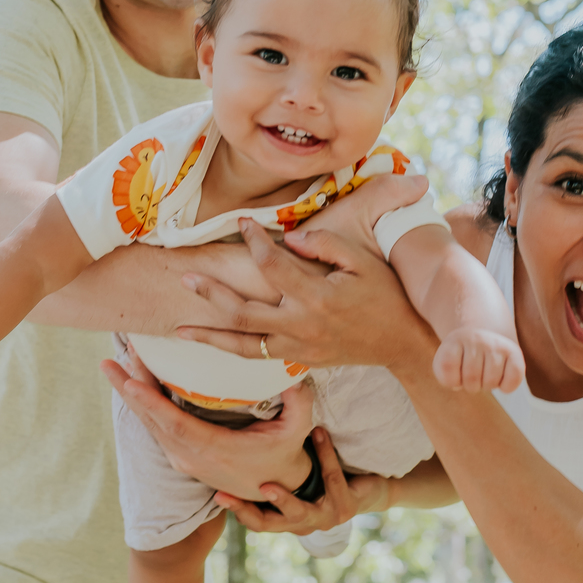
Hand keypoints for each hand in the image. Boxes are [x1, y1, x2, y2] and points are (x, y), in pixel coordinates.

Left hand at [101, 352, 314, 498]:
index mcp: (216, 449)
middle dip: (130, 390)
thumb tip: (294, 371)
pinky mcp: (182, 458)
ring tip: (113, 368)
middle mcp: (193, 457)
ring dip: (131, 396)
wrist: (276, 491)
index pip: (176, 425)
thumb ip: (299, 402)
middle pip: (154, 422)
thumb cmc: (285, 455)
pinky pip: (156, 429)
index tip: (130, 383)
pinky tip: (131, 386)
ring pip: (151, 426)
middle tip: (109, 364)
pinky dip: (142, 406)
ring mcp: (185, 460)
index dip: (152, 404)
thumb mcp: (298, 430)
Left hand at [176, 216, 434, 374]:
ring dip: (210, 337)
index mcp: (317, 297)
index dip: (253, 240)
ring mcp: (299, 347)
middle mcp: (302, 326)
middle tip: (185, 277)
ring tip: (179, 329)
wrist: (403, 343)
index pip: (272, 264)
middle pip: (243, 313)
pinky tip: (214, 343)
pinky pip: (259, 356)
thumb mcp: (363, 261)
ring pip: (244, 345)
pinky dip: (233, 351)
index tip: (242, 223)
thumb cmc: (386, 295)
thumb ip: (326, 245)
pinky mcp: (300, 359)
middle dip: (211, 295)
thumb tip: (292, 237)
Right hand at [216, 426, 390, 535]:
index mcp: (288, 519)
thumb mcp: (295, 475)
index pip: (257, 521)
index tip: (217, 494)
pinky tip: (318, 433)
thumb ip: (272, 470)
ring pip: (300, 512)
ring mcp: (326, 518)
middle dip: (247, 511)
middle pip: (270, 525)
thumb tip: (235, 444)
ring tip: (267, 486)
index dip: (237, 510)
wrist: (370, 487)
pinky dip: (324, 453)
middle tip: (227, 496)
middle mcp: (304, 524)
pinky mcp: (346, 507)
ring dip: (283, 499)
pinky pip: (332, 478)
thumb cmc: (325, 478)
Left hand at [432, 329, 524, 393]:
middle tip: (474, 377)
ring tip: (486, 376)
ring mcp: (496, 344)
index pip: (446, 366)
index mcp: (454, 340)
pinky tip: (501, 381)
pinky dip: (507, 387)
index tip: (456, 374)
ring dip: (487, 386)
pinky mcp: (514, 352)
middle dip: (471, 385)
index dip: (451, 380)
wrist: (484, 335)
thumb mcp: (448, 361)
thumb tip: (458, 385)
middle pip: (471, 378)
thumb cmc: (463, 357)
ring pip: (490, 381)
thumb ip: (446, 375)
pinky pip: (513, 378)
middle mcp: (476, 338)